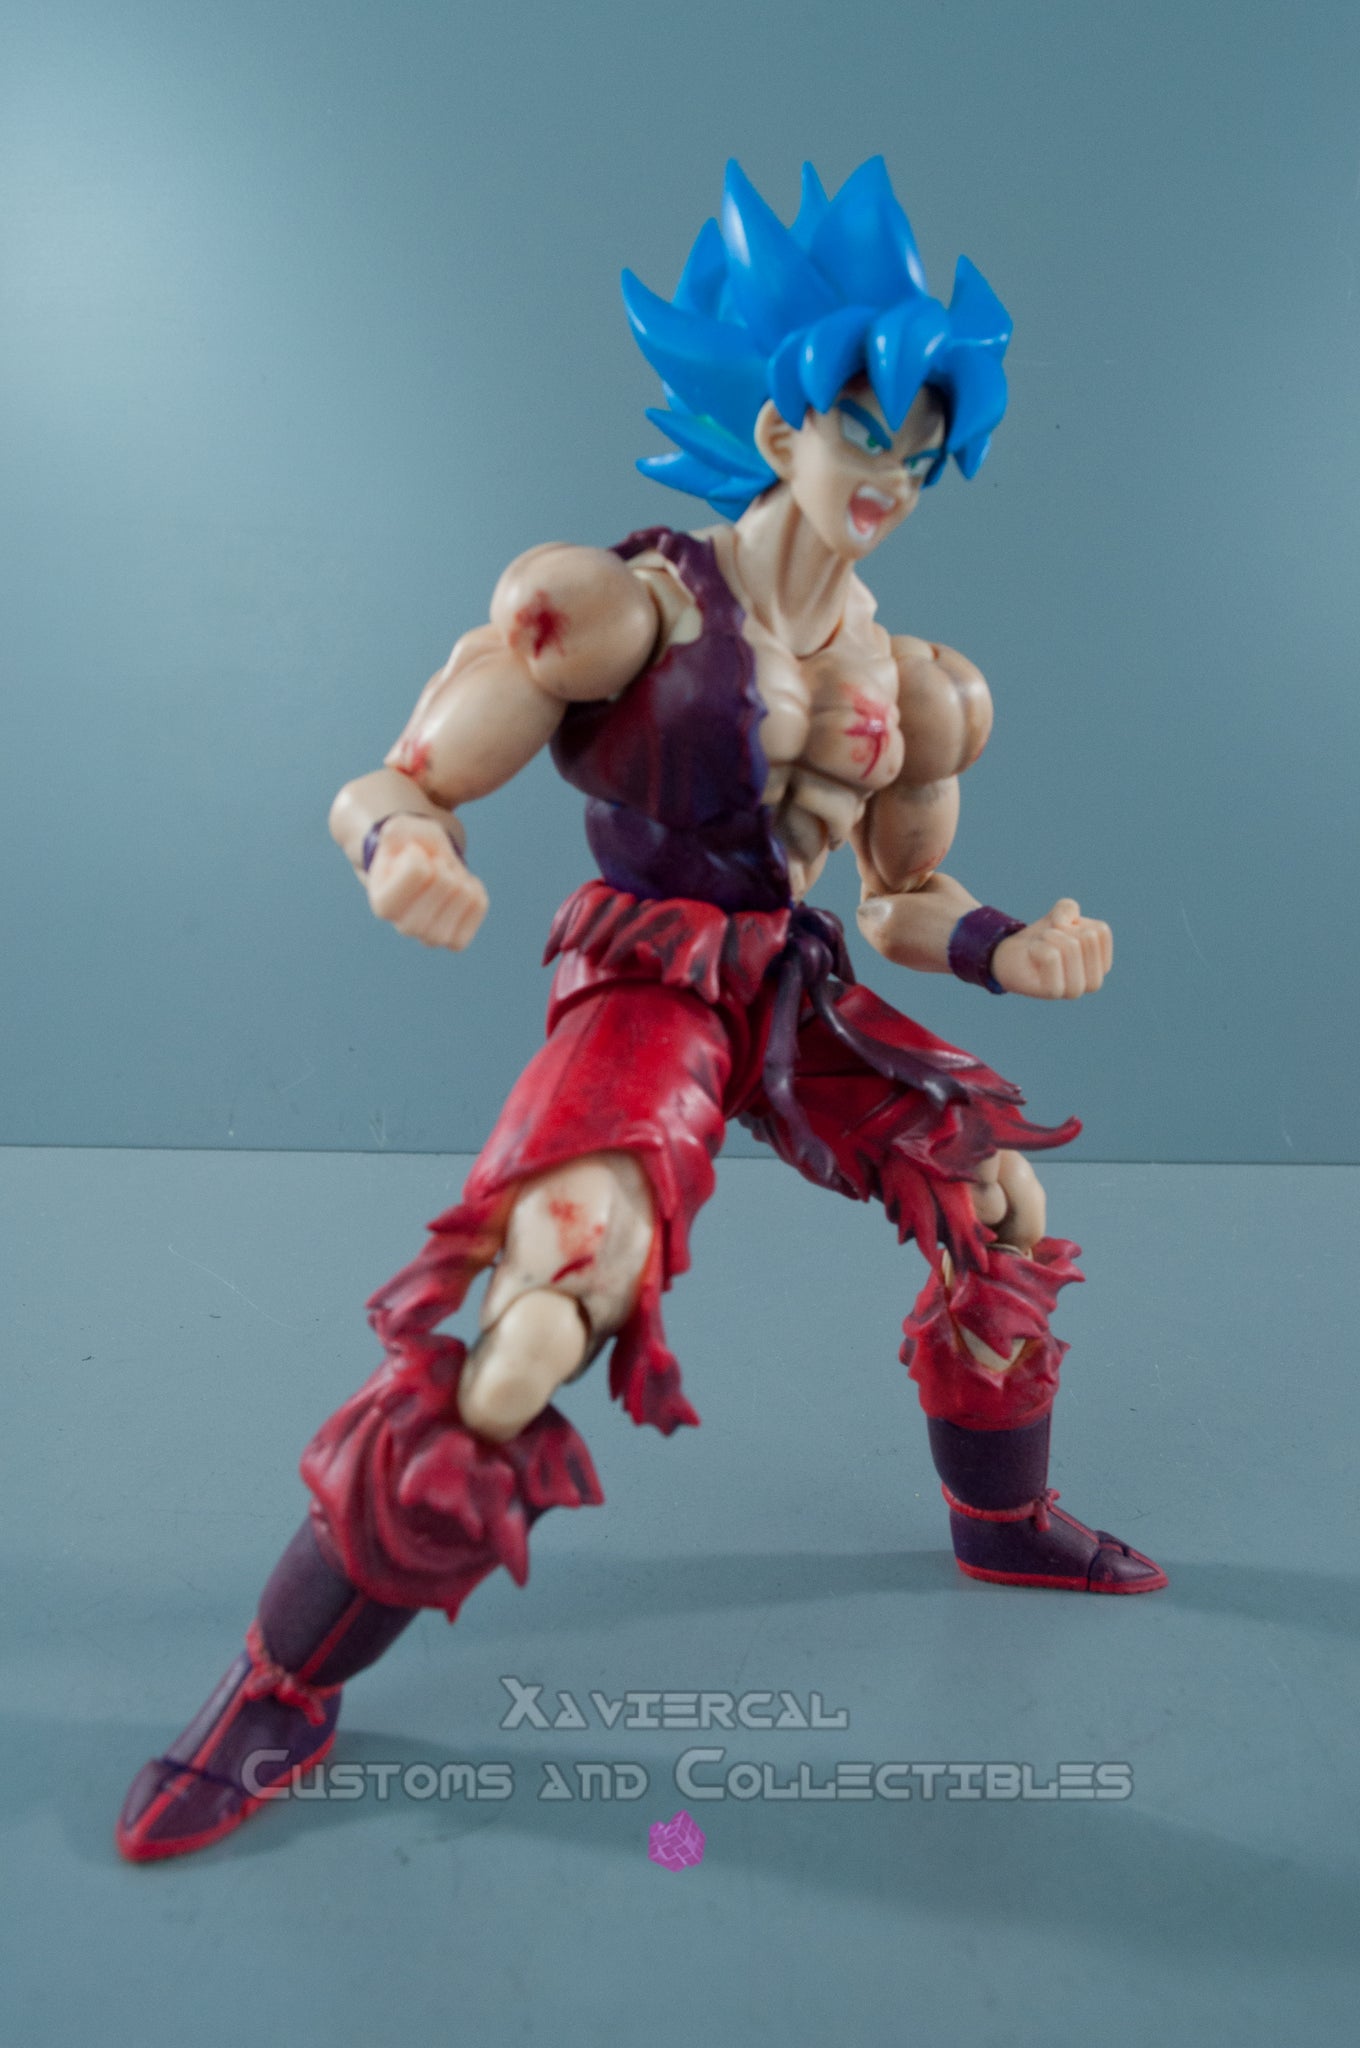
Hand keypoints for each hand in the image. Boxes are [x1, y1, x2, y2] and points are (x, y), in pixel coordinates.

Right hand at [365, 815, 487, 950]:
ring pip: (466, 895)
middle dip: (442, 863)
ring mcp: (433, 938)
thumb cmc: (407, 848)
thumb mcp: (399, 830)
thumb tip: (411, 846)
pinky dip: (473, 887)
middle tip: (429, 865)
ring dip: (458, 875)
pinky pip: (480, 904)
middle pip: (446, 882)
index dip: (420, 853)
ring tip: (441, 875)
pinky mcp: (456, 940)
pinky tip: (456, 886)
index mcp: (383, 905)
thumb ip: (398, 833)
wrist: (419, 868)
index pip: (419, 869)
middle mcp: (405, 928)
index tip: (411, 856)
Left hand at [990, 898, 1111, 998]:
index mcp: (1102, 964)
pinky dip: (1037, 947)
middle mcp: (1093, 981)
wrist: (1012, 956)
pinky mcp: (1055, 993)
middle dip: (1062, 930)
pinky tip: (1032, 956)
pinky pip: (1051, 956)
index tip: (1063, 933)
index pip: (1101, 931)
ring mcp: (1075, 990)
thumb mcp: (1060, 914)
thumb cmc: (1041, 938)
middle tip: (1048, 942)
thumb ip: (1069, 908)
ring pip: (1071, 946)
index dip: (1076, 923)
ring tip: (1040, 948)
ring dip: (1049, 937)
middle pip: (1087, 937)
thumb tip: (1061, 923)